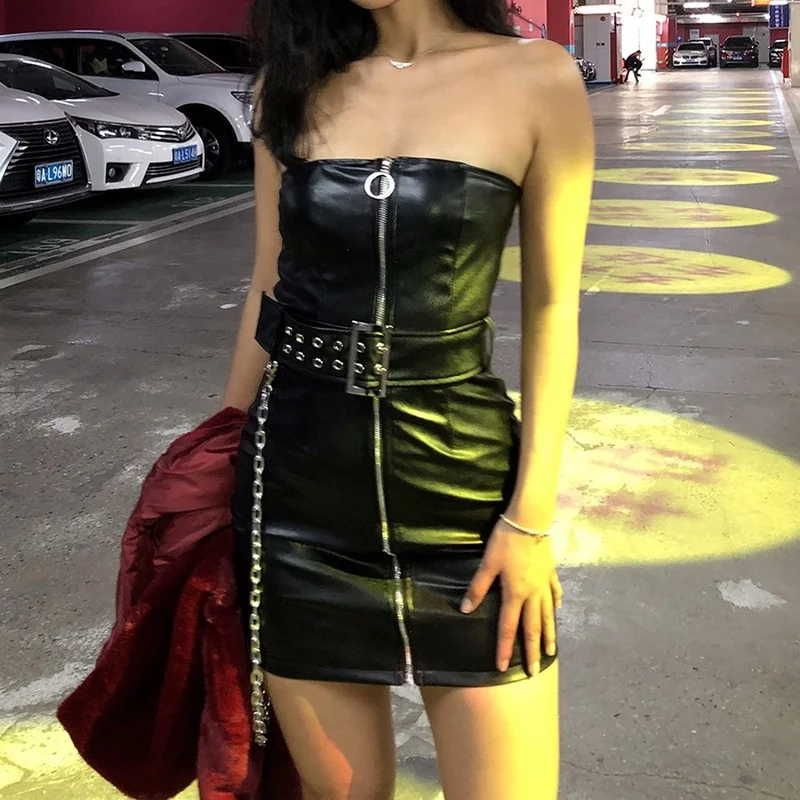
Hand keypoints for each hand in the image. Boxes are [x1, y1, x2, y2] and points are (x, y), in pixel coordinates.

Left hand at [460, 521, 561, 674]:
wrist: (530, 521)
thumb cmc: (506, 541)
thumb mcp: (487, 564)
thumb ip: (477, 587)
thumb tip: (465, 609)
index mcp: (515, 593)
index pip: (508, 627)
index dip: (504, 648)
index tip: (503, 667)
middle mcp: (532, 594)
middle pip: (532, 627)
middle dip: (532, 651)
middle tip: (534, 671)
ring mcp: (544, 584)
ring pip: (547, 615)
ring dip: (548, 634)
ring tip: (550, 651)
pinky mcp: (550, 573)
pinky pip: (554, 593)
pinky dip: (555, 605)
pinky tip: (557, 610)